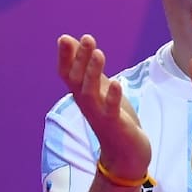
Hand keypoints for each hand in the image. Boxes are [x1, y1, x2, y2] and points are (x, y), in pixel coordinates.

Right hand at [57, 34, 151, 179]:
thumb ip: (89, 69)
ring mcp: (99, 114)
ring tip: (100, 53)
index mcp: (82, 94)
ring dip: (94, 73)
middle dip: (80, 59)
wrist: (125, 154)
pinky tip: (116, 83)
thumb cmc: (113, 118)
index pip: (68, 74)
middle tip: (87, 38)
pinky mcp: (114, 124)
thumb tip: (74, 43)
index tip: (65, 38)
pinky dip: (112, 97)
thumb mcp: (99, 90)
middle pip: (77, 79)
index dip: (65, 58)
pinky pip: (110, 110)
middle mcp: (87, 104)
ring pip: (91, 92)